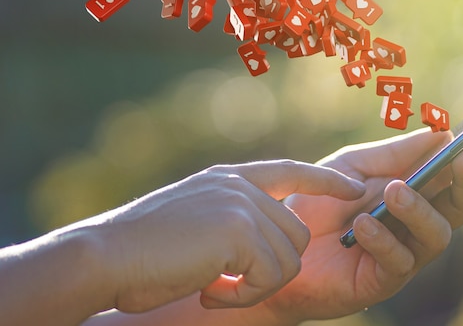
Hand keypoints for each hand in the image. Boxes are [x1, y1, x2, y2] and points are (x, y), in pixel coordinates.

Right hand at [90, 160, 364, 312]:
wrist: (105, 255)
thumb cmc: (143, 249)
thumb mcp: (196, 220)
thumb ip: (233, 218)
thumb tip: (266, 244)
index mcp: (230, 179)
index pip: (291, 170)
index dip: (325, 179)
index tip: (353, 188)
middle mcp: (240, 186)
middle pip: (296, 233)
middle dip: (272, 269)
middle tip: (227, 285)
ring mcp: (241, 205)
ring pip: (289, 258)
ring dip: (256, 286)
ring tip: (215, 288)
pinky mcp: (238, 231)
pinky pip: (270, 276)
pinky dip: (244, 295)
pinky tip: (210, 292)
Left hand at [255, 119, 462, 321]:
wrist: (279, 242)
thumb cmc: (317, 202)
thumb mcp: (354, 166)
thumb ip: (396, 153)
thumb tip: (444, 133)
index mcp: (416, 190)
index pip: (460, 172)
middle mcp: (417, 222)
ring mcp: (405, 252)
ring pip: (438, 234)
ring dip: (420, 209)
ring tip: (393, 191)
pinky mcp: (383, 280)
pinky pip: (399, 261)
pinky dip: (384, 239)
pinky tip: (362, 224)